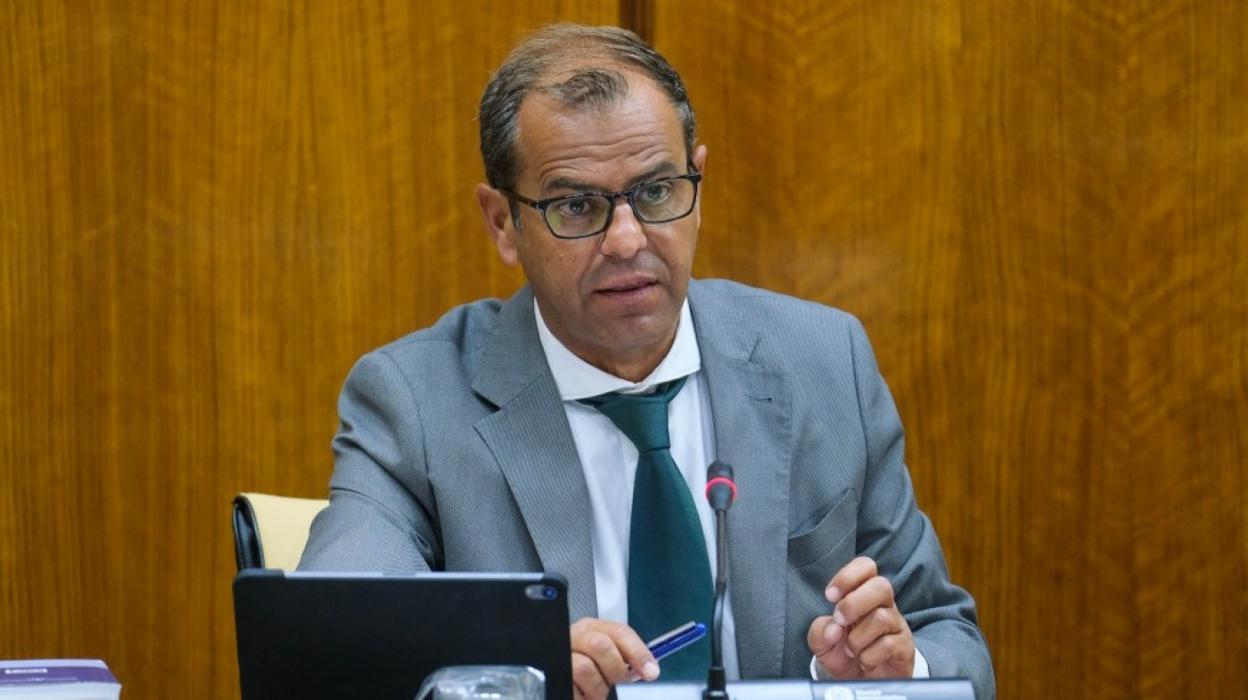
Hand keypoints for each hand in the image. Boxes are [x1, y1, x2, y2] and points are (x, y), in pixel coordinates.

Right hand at [569, 617, 658, 699]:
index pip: (619, 632)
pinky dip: (584, 698)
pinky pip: (572, 689)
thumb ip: (626, 658)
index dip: (638, 652)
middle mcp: (575, 636)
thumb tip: (649, 669)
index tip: (651, 672)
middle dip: (616, 669)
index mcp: (591, 628)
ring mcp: (561, 655)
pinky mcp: (553, 675)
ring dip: (598, 688)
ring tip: (598, 694)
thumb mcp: (607, 658)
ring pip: (586, 669)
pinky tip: (584, 696)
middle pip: (601, 645)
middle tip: (618, 683)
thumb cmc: (587, 666)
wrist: (563, 675)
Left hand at [807, 556, 914, 679]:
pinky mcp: (905, 647)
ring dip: (857, 637)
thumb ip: (820, 631)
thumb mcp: (822, 641)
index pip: (866, 567)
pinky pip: (889, 645)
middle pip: (882, 585)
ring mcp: (897, 626)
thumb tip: (833, 629)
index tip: (830, 596)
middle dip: (854, 603)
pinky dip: (869, 656)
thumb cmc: (842, 652)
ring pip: (881, 618)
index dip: (848, 576)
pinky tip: (865, 661)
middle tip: (839, 621)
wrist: (859, 683)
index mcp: (863, 594)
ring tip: (851, 649)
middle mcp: (884, 605)